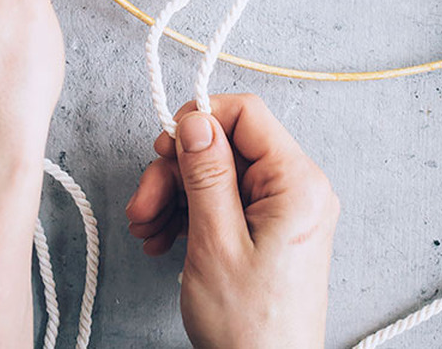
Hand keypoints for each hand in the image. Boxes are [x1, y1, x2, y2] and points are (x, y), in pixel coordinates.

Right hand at [126, 94, 338, 348]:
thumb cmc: (250, 328)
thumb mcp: (216, 243)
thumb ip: (206, 174)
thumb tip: (196, 120)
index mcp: (298, 182)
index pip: (247, 114)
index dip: (201, 120)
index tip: (164, 145)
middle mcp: (298, 188)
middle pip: (227, 147)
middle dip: (178, 171)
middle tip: (143, 203)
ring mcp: (284, 212)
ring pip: (220, 175)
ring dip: (175, 195)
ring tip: (146, 228)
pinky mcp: (270, 232)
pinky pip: (226, 203)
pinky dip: (190, 215)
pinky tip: (162, 239)